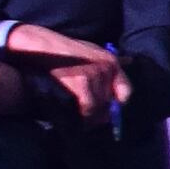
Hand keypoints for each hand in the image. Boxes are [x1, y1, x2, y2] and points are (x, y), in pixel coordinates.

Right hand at [0, 20, 126, 118]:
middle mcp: (105, 68)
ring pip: (98, 106)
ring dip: (91, 118)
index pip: (126, 91)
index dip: (118, 105)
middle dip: (101, 114)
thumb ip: (106, 67)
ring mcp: (93, 75)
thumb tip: (126, 71)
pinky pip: (87, 107)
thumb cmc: (65, 50)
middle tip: (93, 121)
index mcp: (110, 62)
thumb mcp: (92, 51)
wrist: (43, 45)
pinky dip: (83, 117)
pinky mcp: (80, 83)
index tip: (110, 112)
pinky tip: (78, 120)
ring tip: (84, 123)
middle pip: (110, 102)